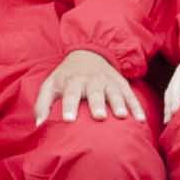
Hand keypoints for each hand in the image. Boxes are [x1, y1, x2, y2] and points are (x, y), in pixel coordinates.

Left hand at [33, 48, 147, 124]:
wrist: (88, 53)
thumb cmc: (66, 77)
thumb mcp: (50, 85)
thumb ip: (42, 105)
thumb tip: (40, 125)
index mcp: (72, 81)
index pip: (69, 94)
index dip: (68, 106)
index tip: (68, 120)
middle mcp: (91, 80)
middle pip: (94, 92)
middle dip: (97, 103)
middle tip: (100, 116)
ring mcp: (108, 81)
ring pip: (114, 92)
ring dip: (119, 103)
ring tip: (122, 116)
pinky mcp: (121, 83)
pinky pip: (130, 95)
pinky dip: (136, 106)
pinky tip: (140, 120)